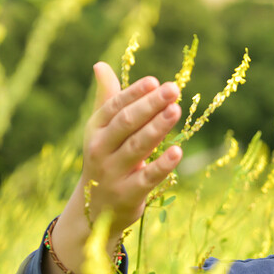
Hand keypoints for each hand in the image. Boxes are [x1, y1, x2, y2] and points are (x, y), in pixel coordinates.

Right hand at [79, 62, 182, 235]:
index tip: (156, 81)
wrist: (95, 209)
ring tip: (176, 109)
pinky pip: (148, 177)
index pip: (115, 107)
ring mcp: (113, 172)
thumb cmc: (106, 160)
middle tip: (173, 89)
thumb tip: (100, 65)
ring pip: (138, 146)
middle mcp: (100, 149)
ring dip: (158, 127)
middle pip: (127, 123)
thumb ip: (106, 99)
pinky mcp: (128, 194)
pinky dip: (162, 165)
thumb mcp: (102, 131)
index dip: (135, 94)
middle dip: (150, 105)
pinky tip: (178, 151)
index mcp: (95, 130)